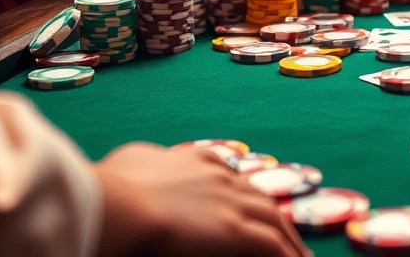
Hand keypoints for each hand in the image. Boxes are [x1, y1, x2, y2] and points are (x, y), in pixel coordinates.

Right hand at [95, 143, 308, 256]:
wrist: (118, 205)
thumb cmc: (108, 189)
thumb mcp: (125, 164)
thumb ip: (140, 164)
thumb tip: (136, 164)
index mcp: (192, 161)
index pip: (225, 170)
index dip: (238, 186)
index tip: (246, 196)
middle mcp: (218, 177)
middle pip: (256, 195)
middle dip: (271, 213)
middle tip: (285, 230)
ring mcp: (230, 203)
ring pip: (272, 219)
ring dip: (289, 237)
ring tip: (300, 253)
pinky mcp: (236, 231)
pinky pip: (272, 246)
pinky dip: (289, 256)